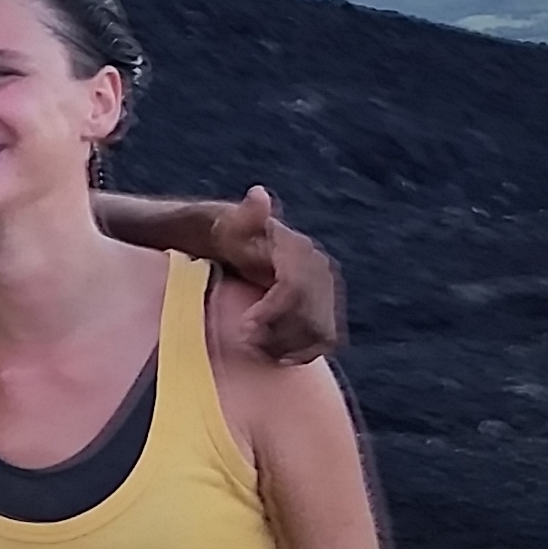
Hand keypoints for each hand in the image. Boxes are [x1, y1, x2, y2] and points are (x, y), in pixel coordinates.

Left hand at [211, 187, 344, 364]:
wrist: (233, 249)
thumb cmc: (222, 239)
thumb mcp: (224, 225)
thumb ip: (243, 217)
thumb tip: (259, 194)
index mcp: (296, 247)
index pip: (296, 287)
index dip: (272, 311)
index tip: (245, 325)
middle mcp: (318, 266)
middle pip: (312, 314)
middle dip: (278, 333)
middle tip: (246, 340)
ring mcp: (324, 289)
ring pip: (320, 330)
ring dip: (286, 345)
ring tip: (255, 346)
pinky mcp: (324, 309)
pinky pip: (325, 339)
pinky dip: (301, 352)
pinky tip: (275, 354)